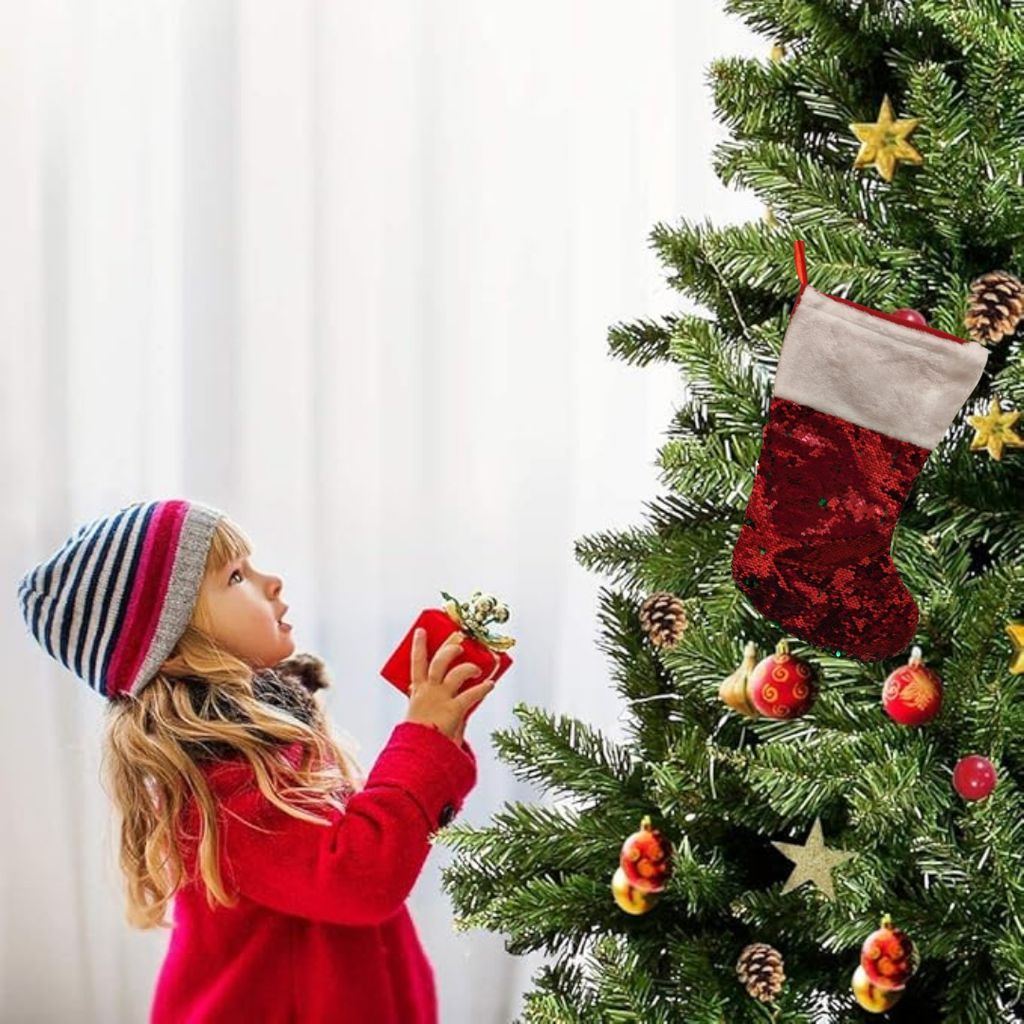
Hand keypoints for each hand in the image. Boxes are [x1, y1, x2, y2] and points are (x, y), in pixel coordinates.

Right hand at [403, 627, 495, 742]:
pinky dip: (483, 688)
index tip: (421, 630)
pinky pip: (472, 695)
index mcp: (417, 692)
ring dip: (469, 666)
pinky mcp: (453, 711)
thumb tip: (441, 691)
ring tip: (478, 666)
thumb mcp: (419, 714)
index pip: (416, 663)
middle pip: (438, 661)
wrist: (418, 756)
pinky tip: (491, 684)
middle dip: (450, 647)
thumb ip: (428, 700)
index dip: (418, 645)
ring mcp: (441, 700)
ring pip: (455, 673)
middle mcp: (428, 692)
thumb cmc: (420, 737)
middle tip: (460, 638)